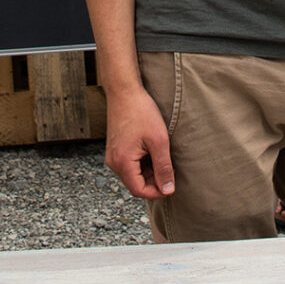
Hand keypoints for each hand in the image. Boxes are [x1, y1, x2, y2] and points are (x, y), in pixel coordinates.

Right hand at [104, 84, 175, 200]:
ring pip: (133, 175)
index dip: (157, 192)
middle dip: (154, 182)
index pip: (139, 191)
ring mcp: (112, 155)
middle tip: (170, 168)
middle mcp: (113, 162)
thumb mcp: (159, 141)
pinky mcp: (115, 149)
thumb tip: (168, 190)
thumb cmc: (141, 112)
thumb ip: (164, 167)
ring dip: (149, 172)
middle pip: (135, 184)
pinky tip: (152, 150)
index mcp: (122, 162)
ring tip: (162, 156)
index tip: (171, 183)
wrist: (124, 91)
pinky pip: (129, 165)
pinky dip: (142, 163)